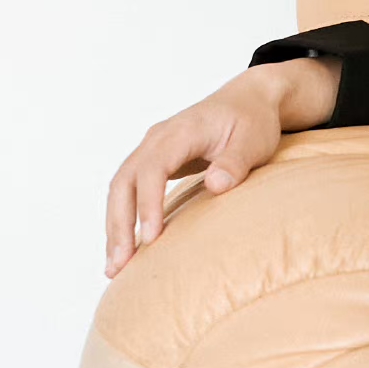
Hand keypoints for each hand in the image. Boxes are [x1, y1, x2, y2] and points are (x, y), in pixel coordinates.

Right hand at [103, 57, 337, 276]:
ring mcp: (152, 149)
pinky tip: (124, 248)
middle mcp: (157, 139)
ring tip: (114, 267)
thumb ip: (235, 162)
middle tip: (120, 264)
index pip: (153, 168)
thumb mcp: (254, 140)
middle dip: (119, 224)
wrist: (248, 100)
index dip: (149, 203)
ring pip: (120, 188)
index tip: (151, 237)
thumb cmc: (253, 121)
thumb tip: (216, 185)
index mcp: (180, 132)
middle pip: (124, 181)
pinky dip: (122, 218)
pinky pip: (128, 191)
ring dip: (115, 226)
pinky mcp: (153, 162)